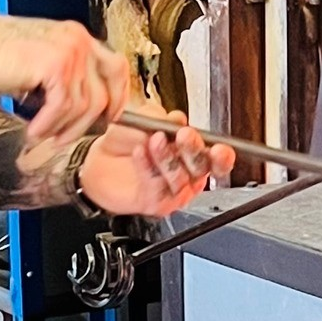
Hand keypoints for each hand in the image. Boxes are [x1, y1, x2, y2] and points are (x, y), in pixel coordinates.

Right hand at [0, 16, 128, 142]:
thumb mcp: (43, 62)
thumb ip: (65, 77)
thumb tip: (78, 106)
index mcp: (78, 37)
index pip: (115, 67)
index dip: (118, 96)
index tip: (111, 116)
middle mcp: (79, 41)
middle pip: (106, 91)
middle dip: (94, 121)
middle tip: (75, 135)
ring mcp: (71, 52)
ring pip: (84, 105)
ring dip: (63, 127)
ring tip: (45, 134)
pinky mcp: (57, 66)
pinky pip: (63, 107)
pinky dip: (48, 124)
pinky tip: (34, 129)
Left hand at [78, 104, 235, 217]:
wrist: (99, 161)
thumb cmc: (127, 141)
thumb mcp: (143, 119)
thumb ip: (160, 117)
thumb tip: (176, 119)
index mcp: (194, 154)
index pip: (218, 160)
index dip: (222, 156)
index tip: (218, 147)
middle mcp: (188, 176)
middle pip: (202, 169)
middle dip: (193, 151)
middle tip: (183, 135)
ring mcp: (173, 192)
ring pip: (179, 178)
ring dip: (167, 157)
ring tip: (154, 139)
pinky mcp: (156, 203)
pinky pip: (157, 186)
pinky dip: (148, 167)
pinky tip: (140, 152)